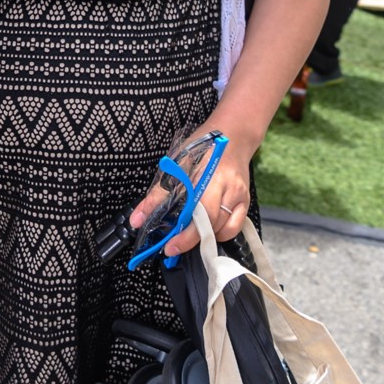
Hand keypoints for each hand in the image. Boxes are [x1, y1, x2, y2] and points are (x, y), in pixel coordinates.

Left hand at [134, 130, 252, 256]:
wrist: (234, 136)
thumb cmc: (202, 148)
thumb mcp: (176, 164)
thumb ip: (157, 195)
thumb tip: (137, 220)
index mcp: (207, 176)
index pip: (196, 211)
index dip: (183, 234)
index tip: (168, 247)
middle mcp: (227, 187)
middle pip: (210, 222)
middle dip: (191, 240)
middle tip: (173, 247)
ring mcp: (239, 196)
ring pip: (223, 228)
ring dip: (205, 236)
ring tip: (189, 233)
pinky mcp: (246, 202)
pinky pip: (234, 227)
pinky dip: (220, 233)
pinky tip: (208, 229)